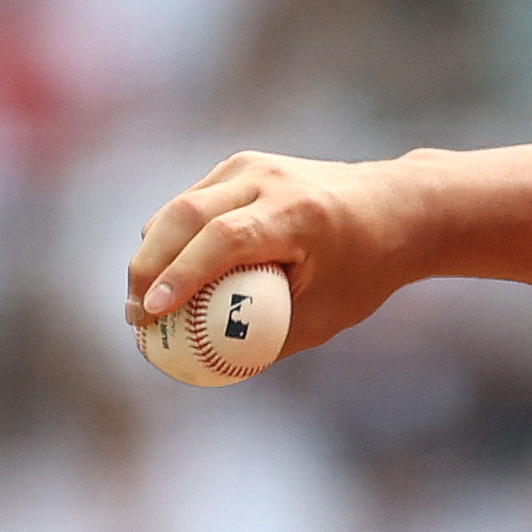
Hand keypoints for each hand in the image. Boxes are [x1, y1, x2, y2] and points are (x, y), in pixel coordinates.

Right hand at [123, 150, 432, 358]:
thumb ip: (268, 339)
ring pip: (180, 206)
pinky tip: (164, 273)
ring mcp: (253, 165)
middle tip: (134, 317)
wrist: (397, 208)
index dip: (181, 276)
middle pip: (186, 216)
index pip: (223, 239)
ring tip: (141, 302)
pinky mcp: (242, 164)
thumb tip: (205, 366)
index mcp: (298, 213)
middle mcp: (271, 179)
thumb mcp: (326, 315)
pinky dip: (170, 236)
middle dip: (148, 267)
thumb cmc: (364, 270)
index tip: (151, 314)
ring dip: (152, 252)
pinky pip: (192, 202)